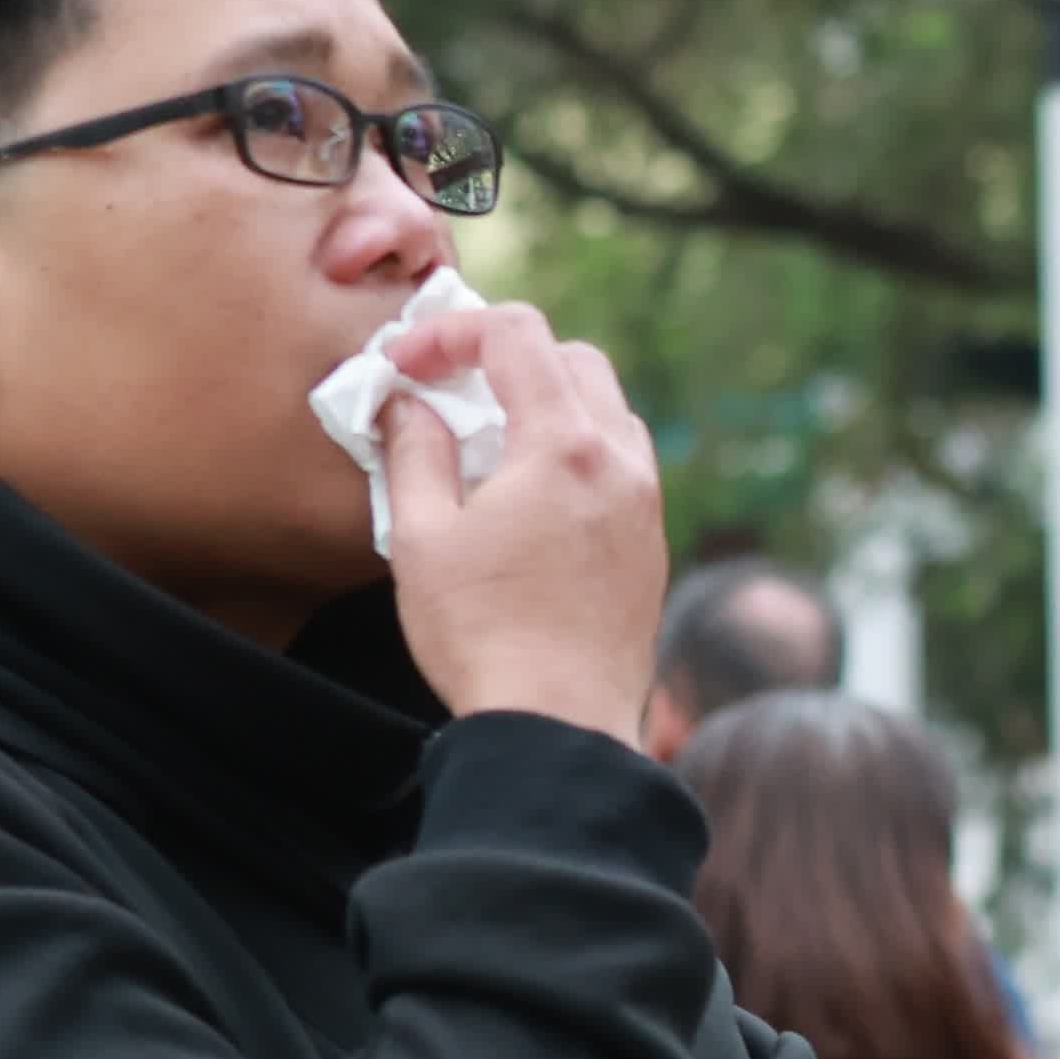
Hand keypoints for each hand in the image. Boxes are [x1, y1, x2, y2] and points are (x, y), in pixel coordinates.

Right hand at [376, 299, 667, 745]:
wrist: (561, 726)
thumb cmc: (486, 637)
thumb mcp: (423, 539)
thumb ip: (414, 454)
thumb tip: (408, 406)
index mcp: (564, 446)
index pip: (516, 334)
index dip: (452, 332)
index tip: (408, 366)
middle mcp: (620, 463)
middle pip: (574, 359)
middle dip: (508, 357)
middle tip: (451, 392)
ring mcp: (645, 505)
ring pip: (607, 411)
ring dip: (549, 405)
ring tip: (490, 447)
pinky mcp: (651, 545)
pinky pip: (621, 467)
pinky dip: (577, 455)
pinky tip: (530, 499)